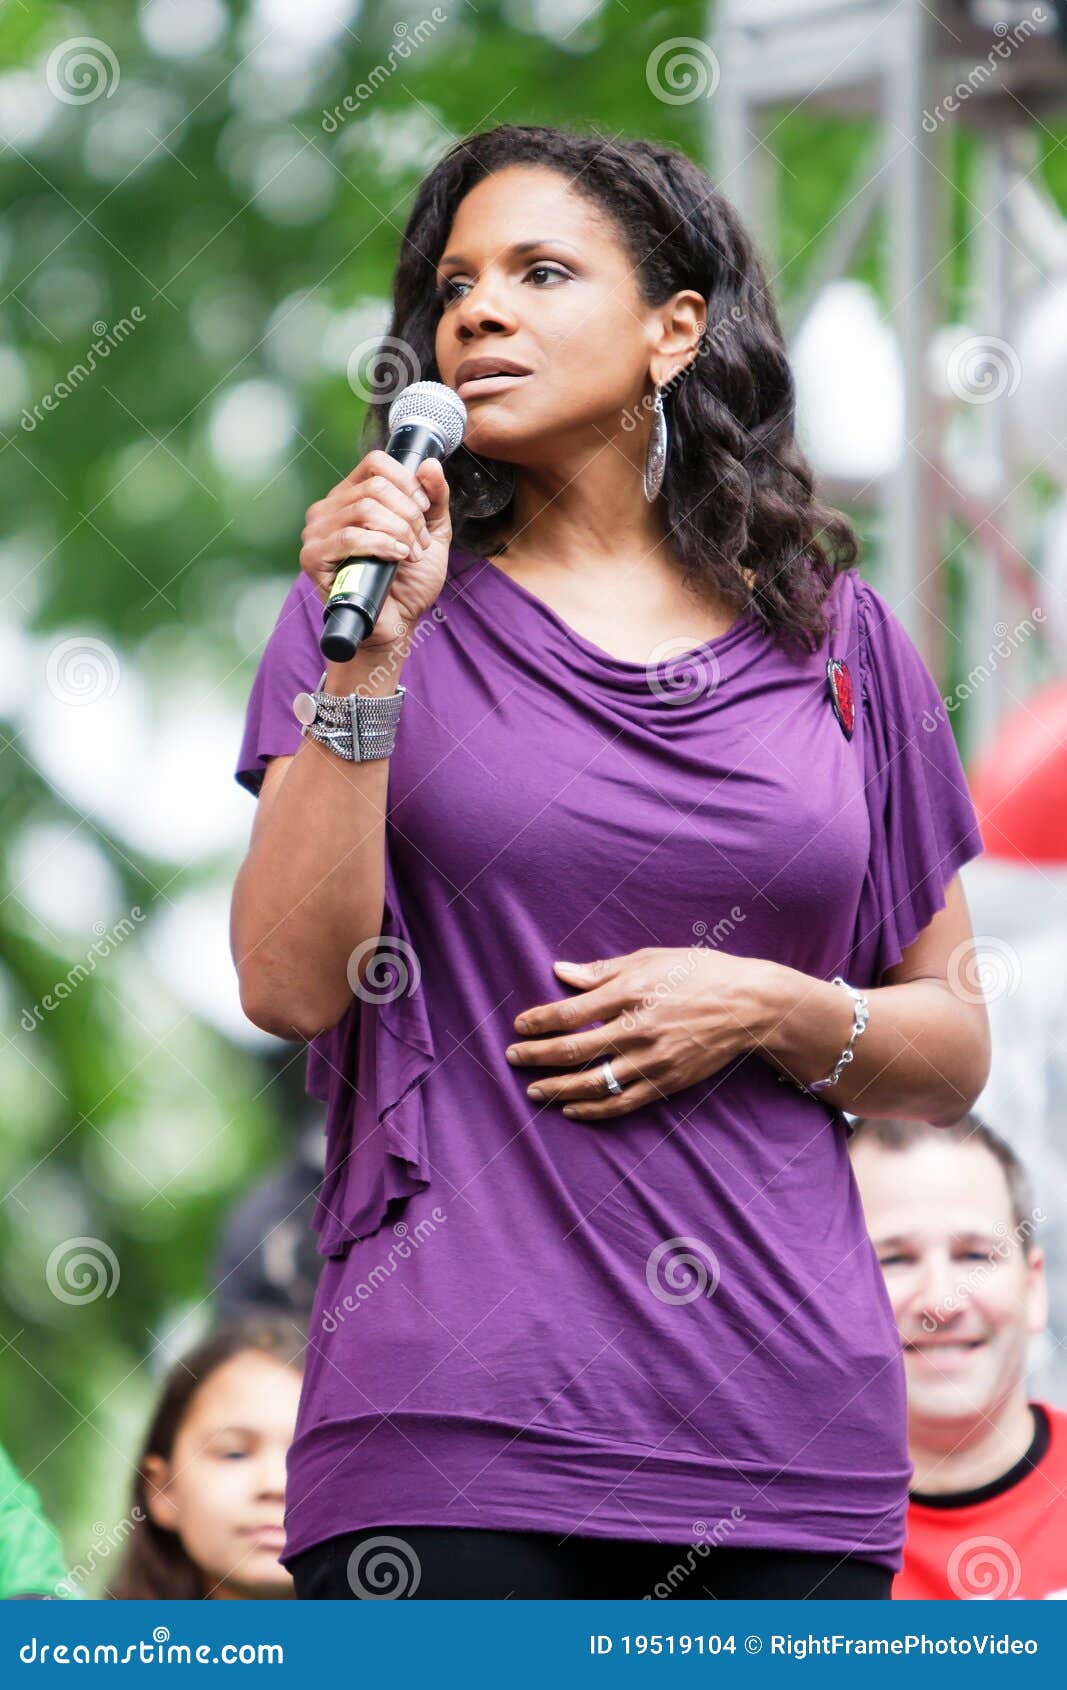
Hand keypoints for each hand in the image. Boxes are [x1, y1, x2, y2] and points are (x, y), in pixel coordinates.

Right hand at [298, 448, 451, 648]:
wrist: (398, 621)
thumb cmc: (409, 579)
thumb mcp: (433, 532)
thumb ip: (435, 499)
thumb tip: (428, 464)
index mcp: (352, 496)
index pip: (375, 464)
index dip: (406, 481)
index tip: (423, 509)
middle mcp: (329, 509)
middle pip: (375, 488)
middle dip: (409, 515)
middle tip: (420, 543)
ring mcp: (317, 532)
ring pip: (364, 510)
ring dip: (399, 532)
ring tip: (410, 554)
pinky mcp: (313, 557)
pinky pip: (348, 538)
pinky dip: (380, 545)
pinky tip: (396, 557)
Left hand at [504, 946, 773, 1118]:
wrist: (749, 1004)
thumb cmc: (698, 972)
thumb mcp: (650, 958)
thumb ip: (602, 971)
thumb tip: (560, 971)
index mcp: (631, 992)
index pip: (571, 1013)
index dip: (539, 1021)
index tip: (519, 1025)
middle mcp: (638, 1028)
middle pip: (575, 1050)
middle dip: (537, 1056)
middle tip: (513, 1057)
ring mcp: (653, 1059)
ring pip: (594, 1083)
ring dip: (558, 1088)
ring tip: (534, 1090)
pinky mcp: (667, 1082)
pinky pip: (623, 1103)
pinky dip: (594, 1110)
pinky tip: (572, 1109)